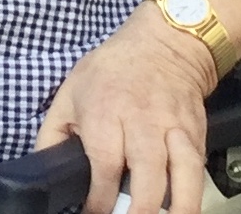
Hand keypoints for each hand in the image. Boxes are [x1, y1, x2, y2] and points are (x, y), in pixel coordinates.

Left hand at [35, 6, 212, 213]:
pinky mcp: (195, 133)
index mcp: (105, 113)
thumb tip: (42, 172)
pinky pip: (198, 169)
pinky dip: (194, 194)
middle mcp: (141, 122)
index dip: (99, 202)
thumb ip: (53, 135)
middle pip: (146, 173)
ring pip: (182, 172)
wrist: (164, 43)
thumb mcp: (70, 92)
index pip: (104, 167)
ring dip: (177, 207)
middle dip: (139, 211)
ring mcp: (172, 128)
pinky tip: (185, 209)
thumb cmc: (112, 70)